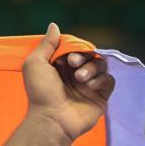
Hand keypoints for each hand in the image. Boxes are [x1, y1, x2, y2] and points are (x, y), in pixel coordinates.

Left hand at [21, 23, 114, 143]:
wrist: (52, 119)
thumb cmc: (40, 92)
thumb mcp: (35, 64)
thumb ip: (45, 44)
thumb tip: (54, 25)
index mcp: (59, 67)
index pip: (74, 49)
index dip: (73, 49)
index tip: (65, 57)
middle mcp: (74, 75)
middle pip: (89, 55)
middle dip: (83, 56)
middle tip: (73, 64)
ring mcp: (88, 85)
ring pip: (100, 65)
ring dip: (91, 68)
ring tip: (80, 78)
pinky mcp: (100, 96)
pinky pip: (109, 80)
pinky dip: (101, 80)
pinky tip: (90, 85)